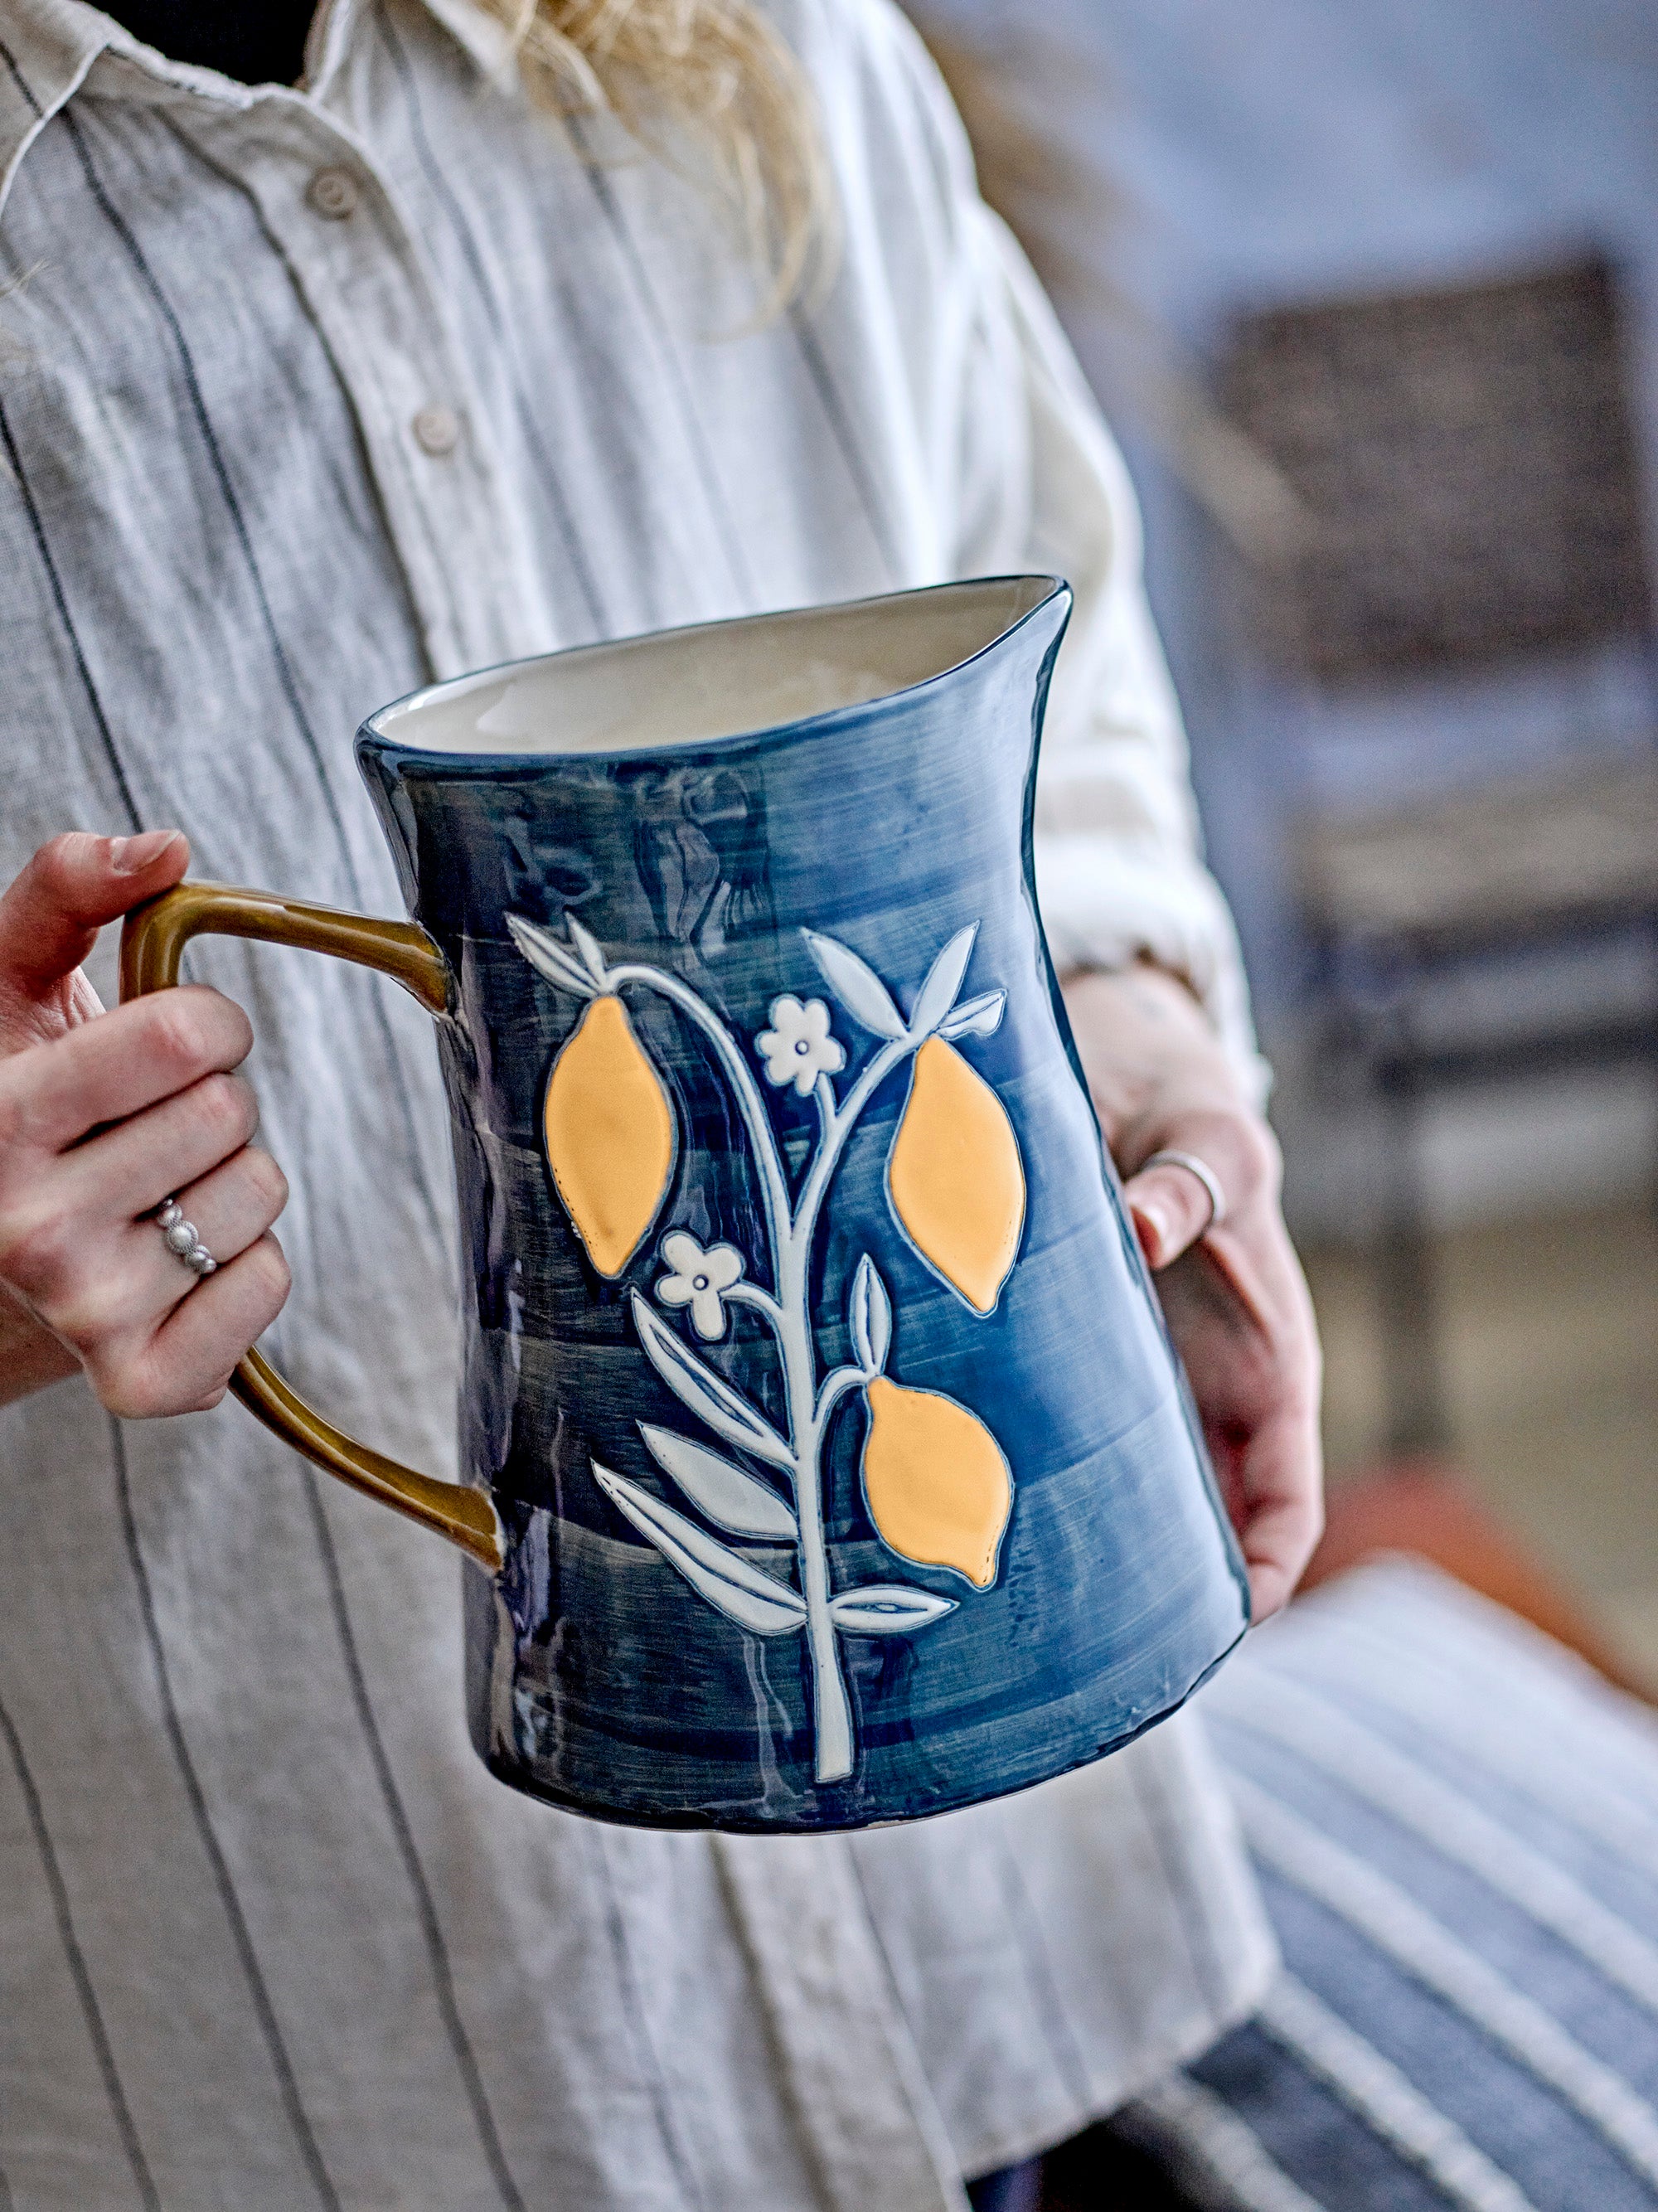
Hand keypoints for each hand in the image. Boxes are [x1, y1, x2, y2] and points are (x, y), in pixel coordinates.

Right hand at [0, 832, 290, 1415]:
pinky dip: (248, 1265)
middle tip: (142, 1132)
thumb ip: (66, 896)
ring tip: (150, 1196)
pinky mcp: (145, 1382)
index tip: (166, 1044)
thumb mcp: (12, 989)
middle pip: (230, 1111)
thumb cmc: (20, 1110)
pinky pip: (271, 1281)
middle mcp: (26, 1227)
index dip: (202, 1024)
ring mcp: (85, 1312)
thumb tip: (163, 846)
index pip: (183, 1034)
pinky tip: (175, 1264)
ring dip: (229, 1180)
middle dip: (210, 1104)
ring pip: (259, 1190)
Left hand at [1063, 964, 1322, 1618]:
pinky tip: (949, 1504)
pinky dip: (1015, 1478)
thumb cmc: (1192, 1120)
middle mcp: (1200, 1401)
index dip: (1264, 1571)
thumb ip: (1188, 1187)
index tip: (1225, 1622)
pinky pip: (1043, 1441)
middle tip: (1084, 1647)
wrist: (1125, 1079)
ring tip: (1004, 1601)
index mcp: (1269, 1374)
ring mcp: (1130, 1393)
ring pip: (1113, 1503)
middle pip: (1191, 1531)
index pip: (1287, 1505)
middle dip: (1153, 1596)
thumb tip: (1146, 1228)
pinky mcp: (1062, 1370)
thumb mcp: (1211, 1145)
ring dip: (1075, 1551)